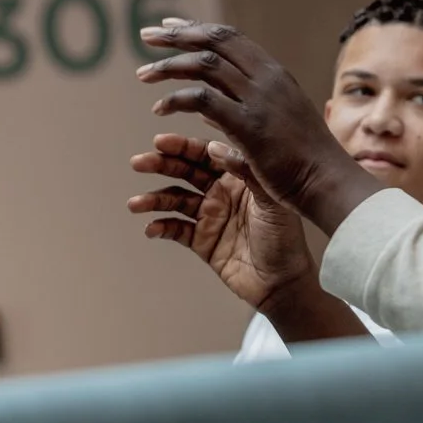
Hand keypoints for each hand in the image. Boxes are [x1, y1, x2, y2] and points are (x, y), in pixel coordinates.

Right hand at [128, 134, 312, 309]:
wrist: (283, 281)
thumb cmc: (286, 237)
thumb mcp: (270, 199)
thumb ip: (245, 171)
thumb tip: (214, 146)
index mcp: (238, 176)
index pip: (206, 154)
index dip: (183, 146)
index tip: (160, 140)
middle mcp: (222, 192)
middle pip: (185, 172)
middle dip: (162, 165)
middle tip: (139, 163)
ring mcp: (211, 216)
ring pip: (176, 200)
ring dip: (155, 199)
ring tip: (136, 203)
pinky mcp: (203, 241)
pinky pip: (177, 230)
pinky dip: (162, 227)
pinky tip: (151, 228)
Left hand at [136, 19, 385, 233]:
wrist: (328, 181)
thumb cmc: (306, 158)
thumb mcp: (279, 120)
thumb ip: (244, 109)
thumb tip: (205, 106)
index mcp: (275, 73)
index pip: (230, 38)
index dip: (197, 29)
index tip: (171, 26)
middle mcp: (267, 78)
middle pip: (215, 42)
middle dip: (178, 36)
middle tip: (148, 35)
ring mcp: (259, 100)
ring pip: (205, 66)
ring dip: (169, 66)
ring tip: (144, 74)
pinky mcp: (249, 126)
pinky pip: (202, 100)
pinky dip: (176, 100)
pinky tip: (160, 110)